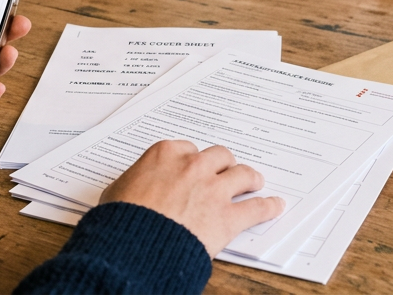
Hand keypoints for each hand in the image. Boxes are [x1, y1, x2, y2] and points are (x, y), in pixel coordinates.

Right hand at [99, 141, 284, 256]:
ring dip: (250, 178)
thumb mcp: (117, 191)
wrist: (133, 244)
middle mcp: (193, 166)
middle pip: (219, 156)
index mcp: (166, 154)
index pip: (187, 149)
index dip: (193, 159)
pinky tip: (275, 206)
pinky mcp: (227, 217)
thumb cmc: (121, 219)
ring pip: (242, 174)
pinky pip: (256, 208)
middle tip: (227, 170)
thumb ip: (133, 181)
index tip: (194, 166)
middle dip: (224, 164)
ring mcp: (213, 189)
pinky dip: (268, 207)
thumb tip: (133, 187)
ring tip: (255, 181)